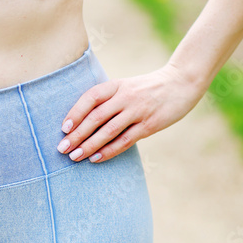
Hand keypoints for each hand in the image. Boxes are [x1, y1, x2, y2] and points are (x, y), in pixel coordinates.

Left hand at [56, 63, 203, 162]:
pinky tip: (97, 159)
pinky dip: (109, 151)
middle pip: (96, 117)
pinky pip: (125, 140)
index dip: (75, 112)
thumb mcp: (128, 86)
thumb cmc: (150, 87)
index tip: (63, 128)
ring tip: (75, 157)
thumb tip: (85, 119)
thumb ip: (110, 98)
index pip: (91, 97)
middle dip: (77, 134)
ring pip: (108, 130)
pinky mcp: (149, 124)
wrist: (181, 83)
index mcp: (118, 85)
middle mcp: (126, 96)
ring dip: (89, 145)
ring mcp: (138, 110)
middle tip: (62, 149)